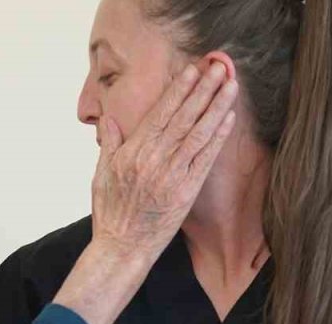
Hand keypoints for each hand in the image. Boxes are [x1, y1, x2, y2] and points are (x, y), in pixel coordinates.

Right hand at [90, 61, 238, 262]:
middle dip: (202, 90)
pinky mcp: (185, 193)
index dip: (177, 91)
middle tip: (218, 67)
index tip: (191, 70)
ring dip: (215, 107)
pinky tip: (228, 119)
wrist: (121, 248)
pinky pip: (205, 160)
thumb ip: (109, 145)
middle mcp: (152, 160)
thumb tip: (109, 120)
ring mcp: (171, 176)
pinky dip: (217, 138)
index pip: (159, 114)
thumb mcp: (101, 175)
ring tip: (230, 86)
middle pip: (182, 118)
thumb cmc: (110, 213)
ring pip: (197, 134)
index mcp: (132, 152)